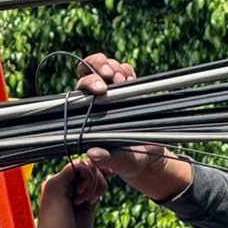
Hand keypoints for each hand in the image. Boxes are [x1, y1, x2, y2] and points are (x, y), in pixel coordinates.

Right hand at [19, 158, 106, 227]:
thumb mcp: (86, 215)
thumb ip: (91, 200)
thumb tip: (100, 187)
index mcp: (65, 192)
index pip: (86, 174)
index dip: (100, 174)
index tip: (110, 176)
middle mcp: (59, 184)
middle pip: (88, 167)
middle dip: (98, 181)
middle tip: (93, 200)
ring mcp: (56, 182)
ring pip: (85, 165)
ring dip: (93, 183)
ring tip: (85, 202)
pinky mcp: (56, 182)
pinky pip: (79, 166)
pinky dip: (88, 180)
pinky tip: (82, 198)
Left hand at [74, 50, 192, 201]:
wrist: (148, 156)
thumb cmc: (127, 160)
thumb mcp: (117, 161)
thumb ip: (106, 158)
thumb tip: (93, 153)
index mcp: (86, 113)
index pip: (79, 91)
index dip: (87, 83)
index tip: (100, 88)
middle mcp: (96, 100)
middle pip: (88, 70)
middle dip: (98, 65)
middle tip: (111, 75)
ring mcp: (113, 93)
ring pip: (106, 66)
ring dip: (114, 67)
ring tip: (123, 80)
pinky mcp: (129, 91)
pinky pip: (125, 70)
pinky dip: (127, 70)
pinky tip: (131, 80)